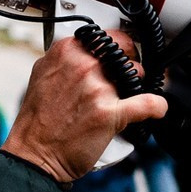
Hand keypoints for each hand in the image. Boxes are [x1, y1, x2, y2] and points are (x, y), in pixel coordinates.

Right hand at [2, 34, 165, 183]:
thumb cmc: (37, 120)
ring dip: (137, 88)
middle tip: (124, 82)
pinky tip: (156, 108)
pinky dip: (157, 107)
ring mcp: (98, 89)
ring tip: (126, 100)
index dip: (122, 48)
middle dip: (130, 69)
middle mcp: (84, 66)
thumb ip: (66, 59)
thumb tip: (87, 54)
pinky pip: (149, 104)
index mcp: (68, 52)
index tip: (123, 56)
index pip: (111, 37)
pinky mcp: (110, 113)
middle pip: (128, 57)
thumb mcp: (43, 74)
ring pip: (139, 78)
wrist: (34, 154)